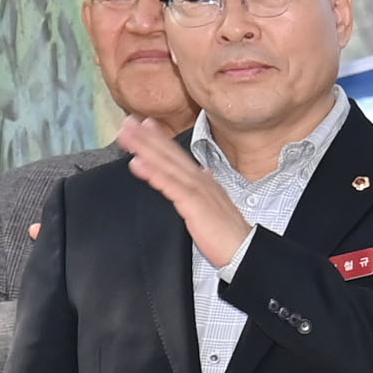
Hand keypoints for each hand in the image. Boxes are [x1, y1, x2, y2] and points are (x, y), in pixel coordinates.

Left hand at [117, 113, 250, 269]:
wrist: (246, 251)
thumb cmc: (229, 235)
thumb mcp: (215, 206)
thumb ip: (207, 188)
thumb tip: (205, 172)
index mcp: (205, 182)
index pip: (179, 156)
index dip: (161, 139)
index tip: (145, 123)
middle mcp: (201, 181)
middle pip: (170, 155)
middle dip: (148, 137)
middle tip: (128, 121)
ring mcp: (198, 190)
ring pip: (167, 165)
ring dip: (145, 148)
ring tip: (127, 135)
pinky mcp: (194, 203)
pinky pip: (170, 185)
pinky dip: (153, 172)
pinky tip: (138, 163)